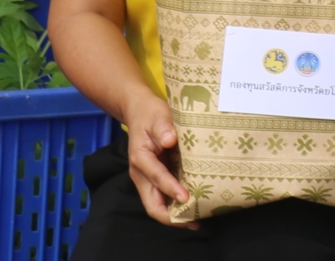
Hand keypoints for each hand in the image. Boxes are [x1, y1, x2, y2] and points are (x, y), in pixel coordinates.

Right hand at [121, 86, 191, 225]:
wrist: (140, 112)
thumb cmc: (151, 113)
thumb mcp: (159, 115)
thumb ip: (164, 127)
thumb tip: (170, 140)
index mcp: (141, 159)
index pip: (157, 178)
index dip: (171, 189)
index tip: (187, 198)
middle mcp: (141, 173)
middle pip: (152, 203)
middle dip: (170, 217)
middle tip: (193, 223)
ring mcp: (146, 178)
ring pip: (156, 204)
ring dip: (173, 214)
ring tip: (195, 220)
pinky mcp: (154, 178)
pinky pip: (162, 196)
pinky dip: (174, 205)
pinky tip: (191, 207)